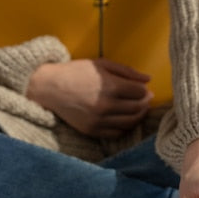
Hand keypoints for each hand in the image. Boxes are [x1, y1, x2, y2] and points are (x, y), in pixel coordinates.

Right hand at [26, 58, 152, 137]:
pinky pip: (116, 134)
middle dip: (145, 103)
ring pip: (129, 123)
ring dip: (138, 116)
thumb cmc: (77, 72)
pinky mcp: (92, 131)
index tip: (144, 89)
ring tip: (138, 109)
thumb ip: (126, 71)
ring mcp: (99, 120)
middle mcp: (106, 106)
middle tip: (145, 100)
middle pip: (137, 108)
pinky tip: (124, 119)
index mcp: (110, 86)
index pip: (139, 92)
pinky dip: (124, 127)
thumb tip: (148, 79)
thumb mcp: (101, 64)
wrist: (50, 88)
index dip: (145, 90)